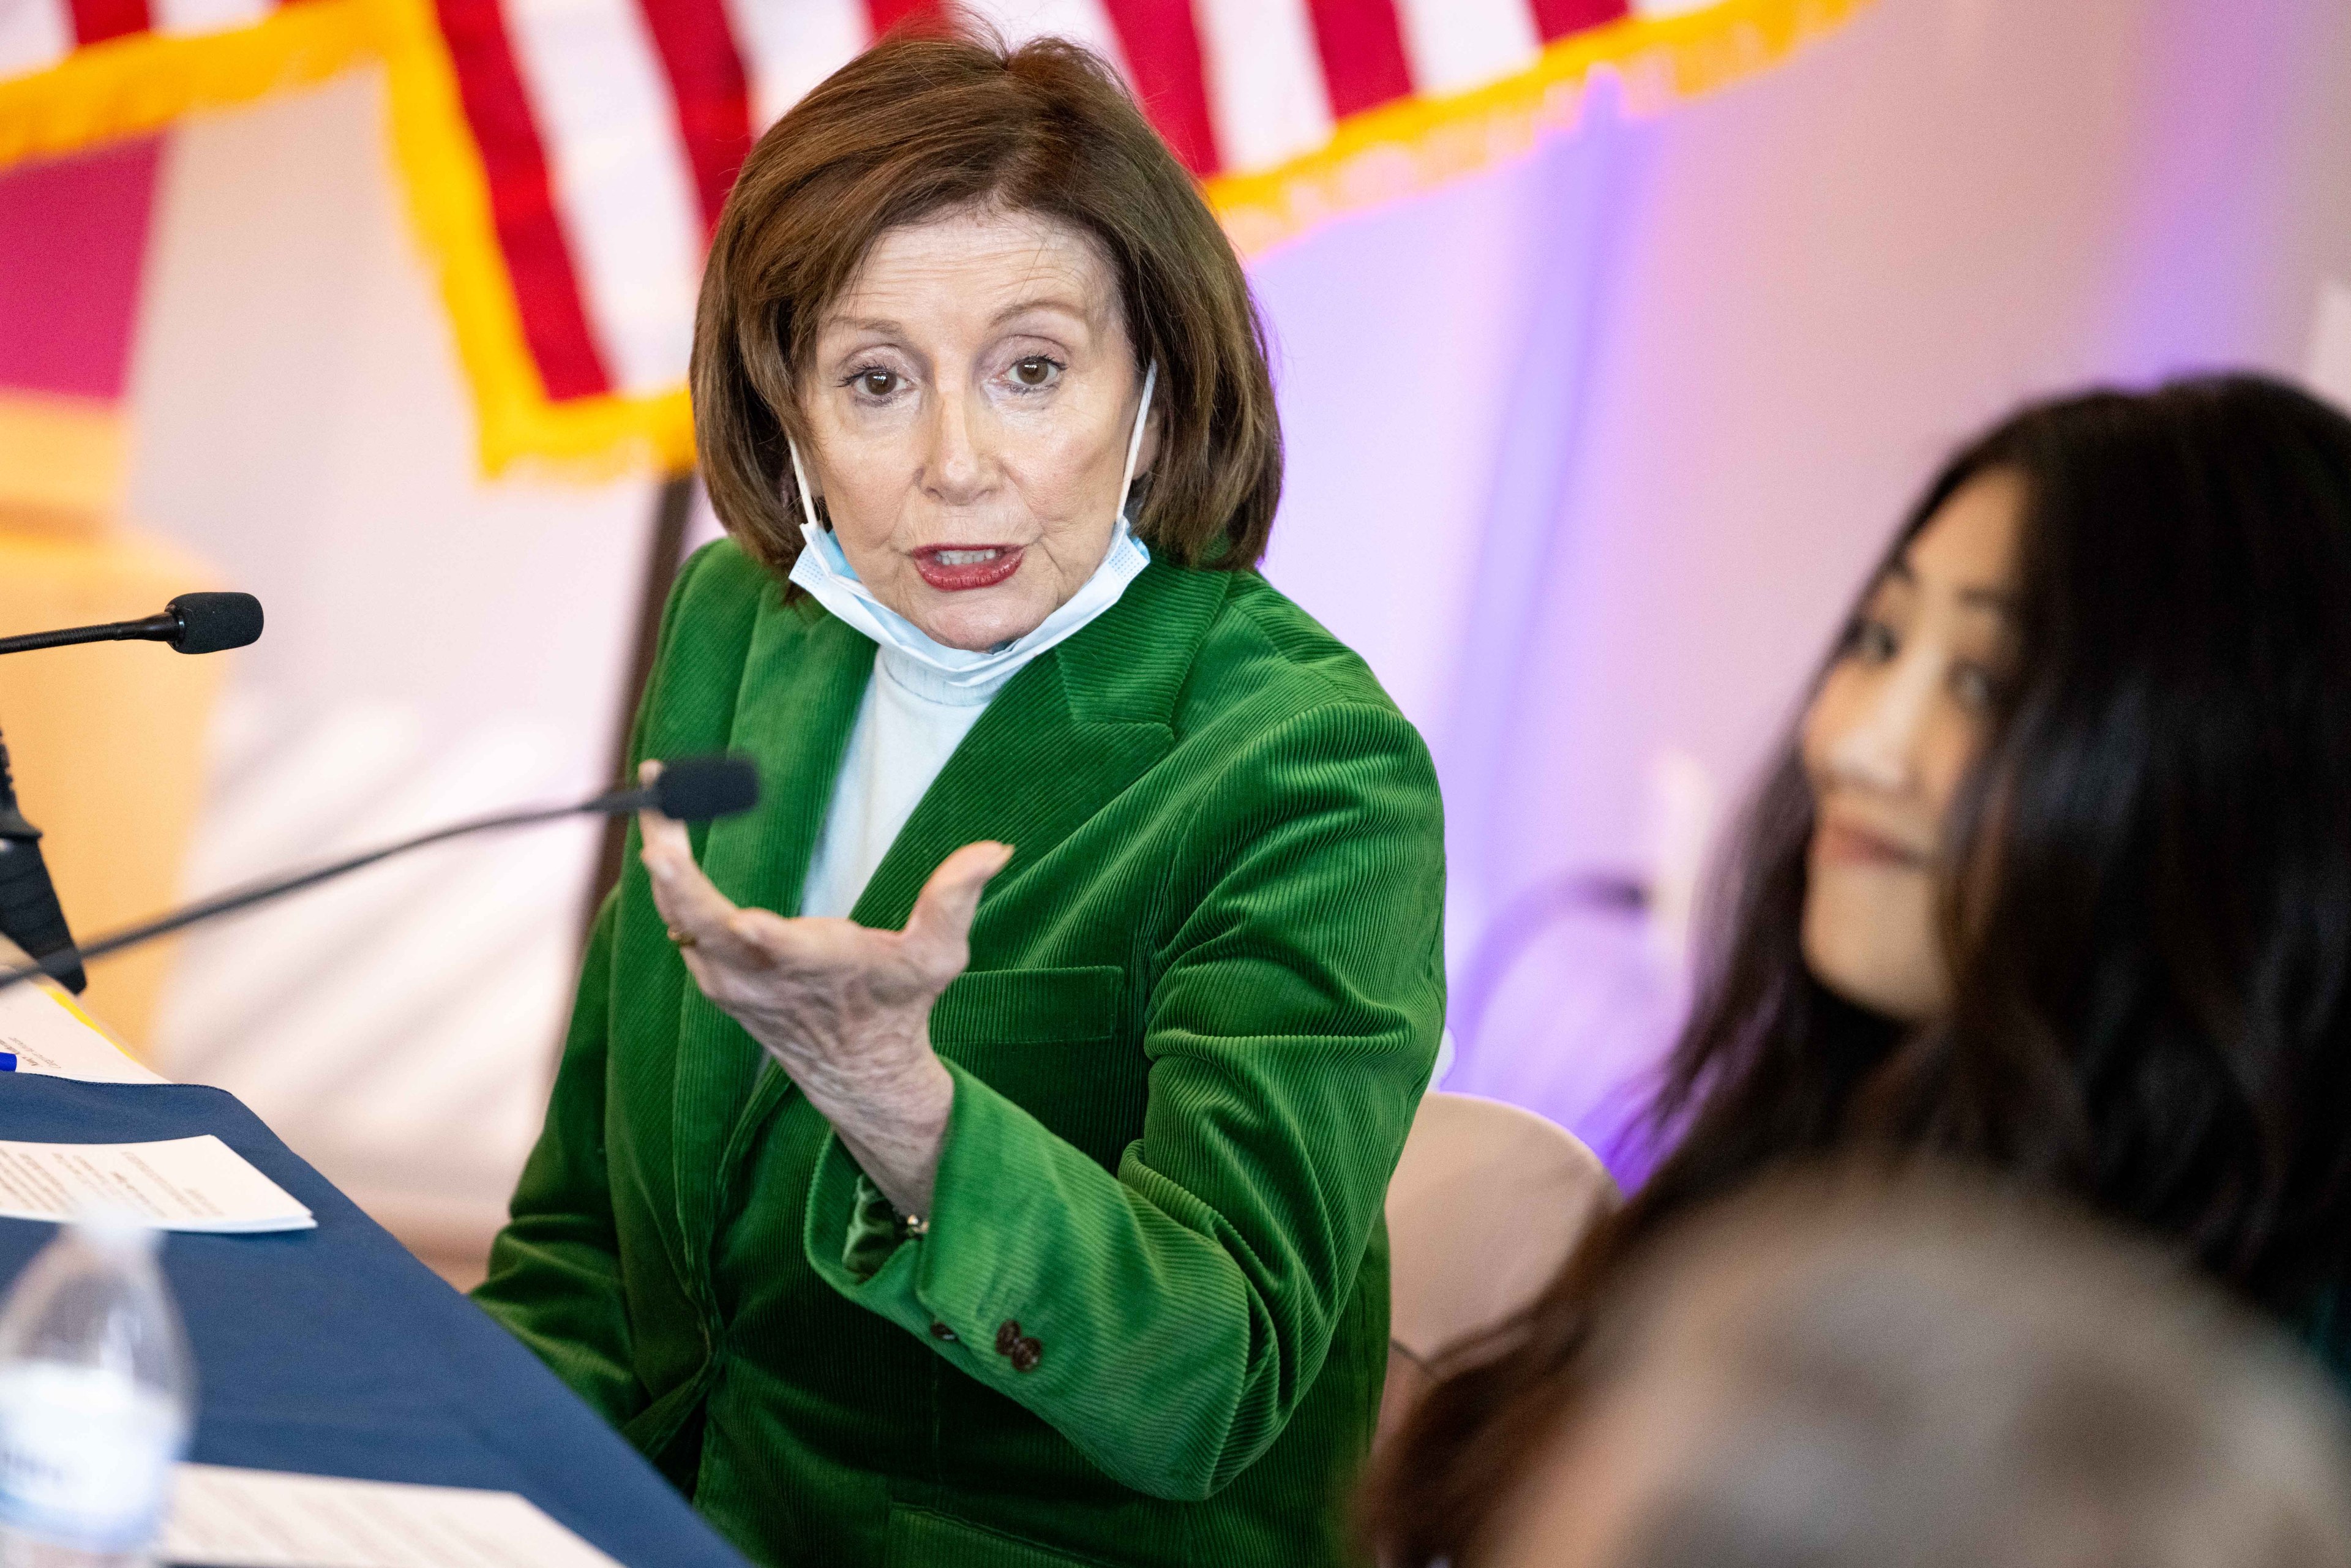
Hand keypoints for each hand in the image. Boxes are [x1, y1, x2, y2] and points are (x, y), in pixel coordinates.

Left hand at [636, 761, 1011, 1214]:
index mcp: (818, 970)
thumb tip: (996, 848)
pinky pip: (679, 924)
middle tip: (658, 811)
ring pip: (680, 920)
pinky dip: (669, 882)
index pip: (785, 953)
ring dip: (664, 861)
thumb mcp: (939, 956)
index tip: (744, 916)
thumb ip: (955, 899)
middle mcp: (761, 982)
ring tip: (651, 795)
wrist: (857, 1071)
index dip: (762, 935)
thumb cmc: (899, 1005)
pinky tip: (662, 835)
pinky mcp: (712, 978)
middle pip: (704, 927)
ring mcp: (727, 983)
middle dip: (678, 873)